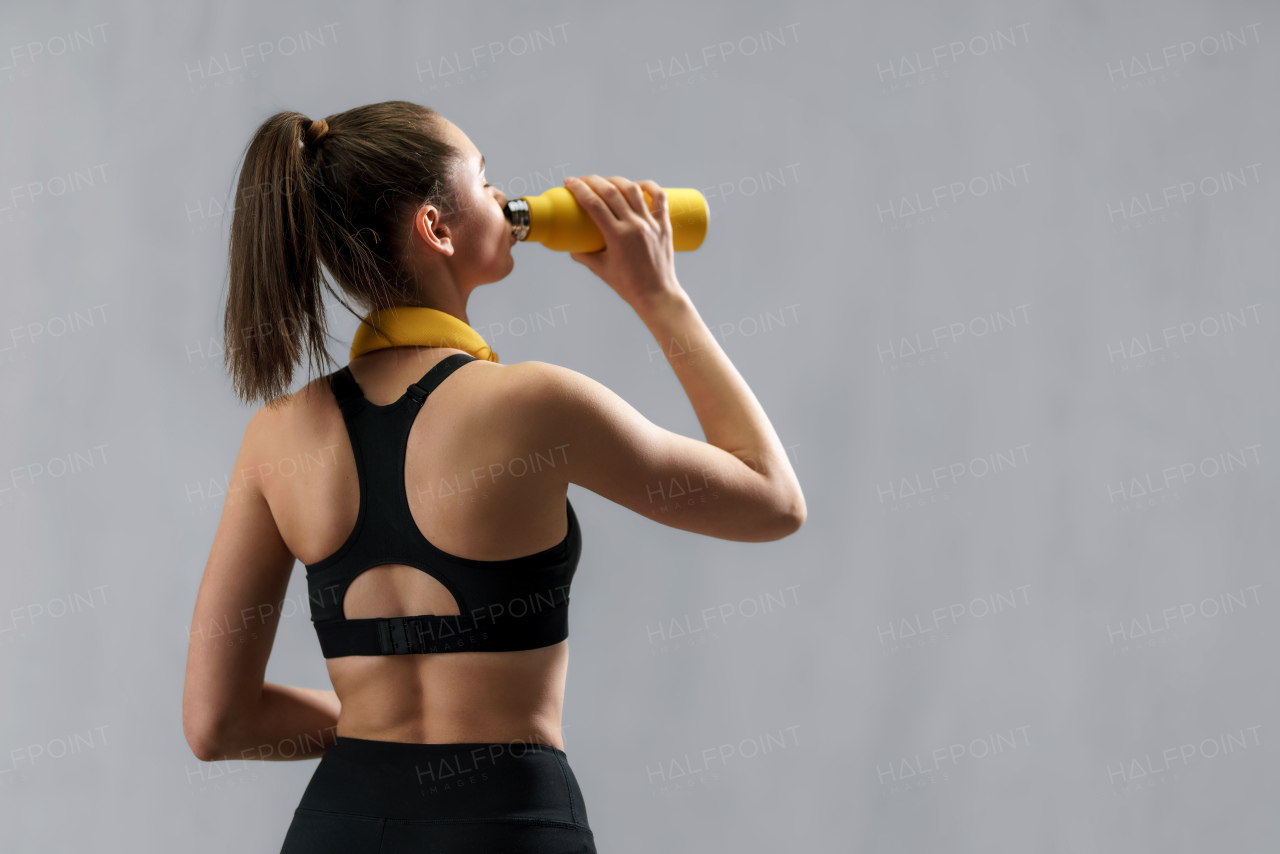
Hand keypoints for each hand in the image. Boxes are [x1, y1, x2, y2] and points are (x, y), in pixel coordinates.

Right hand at [562, 175, 682, 309]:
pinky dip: (649, 186)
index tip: (569, 181)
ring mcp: (651, 224)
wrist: (657, 295)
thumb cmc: (627, 285)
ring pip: (633, 190)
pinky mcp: (664, 226)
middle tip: (584, 180)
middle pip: (611, 191)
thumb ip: (583, 255)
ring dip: (617, 180)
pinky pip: (659, 198)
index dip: (579, 188)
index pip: (594, 203)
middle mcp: (635, 226)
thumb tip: (571, 245)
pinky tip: (638, 184)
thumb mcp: (601, 269)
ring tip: (607, 182)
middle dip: (593, 180)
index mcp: (617, 236)